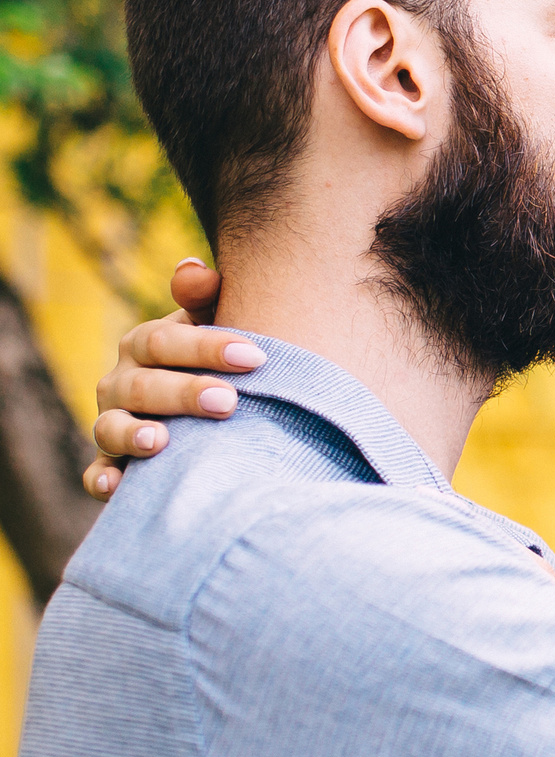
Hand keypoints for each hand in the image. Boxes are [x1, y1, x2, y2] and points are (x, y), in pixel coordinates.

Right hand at [82, 260, 262, 501]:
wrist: (210, 402)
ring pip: (112, 428)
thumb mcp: (214, 323)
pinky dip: (102, 480)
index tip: (255, 356)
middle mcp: (122, 382)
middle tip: (228, 402)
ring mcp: (114, 422)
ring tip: (161, 441)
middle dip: (184, 393)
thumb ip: (206, 297)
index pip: (165, 340)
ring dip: (133, 435)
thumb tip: (192, 268)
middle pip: (144, 386)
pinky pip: (97, 473)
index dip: (207, 347)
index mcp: (145, 344)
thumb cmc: (217, 358)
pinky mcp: (113, 464)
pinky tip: (116, 487)